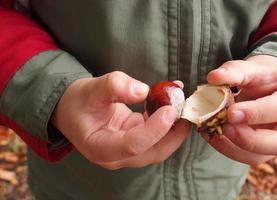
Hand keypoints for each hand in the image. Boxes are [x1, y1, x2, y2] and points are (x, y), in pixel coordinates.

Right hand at [52, 71, 190, 168]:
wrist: (72, 109)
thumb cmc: (77, 102)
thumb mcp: (90, 89)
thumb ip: (114, 87)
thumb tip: (143, 91)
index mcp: (101, 148)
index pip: (133, 145)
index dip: (155, 129)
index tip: (170, 109)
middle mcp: (117, 156)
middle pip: (153, 152)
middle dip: (173, 132)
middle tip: (185, 108)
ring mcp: (128, 151)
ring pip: (159, 146)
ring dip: (174, 127)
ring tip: (182, 103)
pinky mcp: (136, 142)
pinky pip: (156, 137)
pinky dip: (167, 122)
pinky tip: (172, 103)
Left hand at [205, 55, 276, 164]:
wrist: (270, 87)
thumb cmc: (265, 77)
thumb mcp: (254, 68)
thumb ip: (235, 71)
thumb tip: (213, 77)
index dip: (256, 113)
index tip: (231, 113)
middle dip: (248, 139)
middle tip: (224, 127)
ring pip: (260, 156)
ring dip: (232, 148)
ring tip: (212, 132)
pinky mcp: (263, 149)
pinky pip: (246, 157)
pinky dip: (227, 149)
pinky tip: (211, 135)